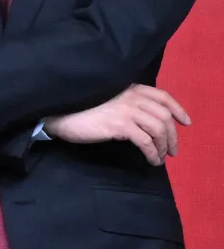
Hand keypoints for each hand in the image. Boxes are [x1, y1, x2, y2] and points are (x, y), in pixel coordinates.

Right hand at [44, 84, 190, 165]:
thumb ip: (127, 103)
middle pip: (164, 116)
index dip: (177, 109)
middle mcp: (131, 96)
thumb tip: (149, 119)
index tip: (186, 122)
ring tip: (159, 158)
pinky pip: (146, 142)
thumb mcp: (109, 99)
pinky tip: (151, 160)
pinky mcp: (120, 125)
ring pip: (158, 130)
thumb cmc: (83, 107)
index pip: (162, 96)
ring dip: (163, 147)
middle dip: (173, 136)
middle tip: (172, 151)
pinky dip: (153, 154)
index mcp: (129, 87)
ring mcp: (126, 110)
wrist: (63, 113)